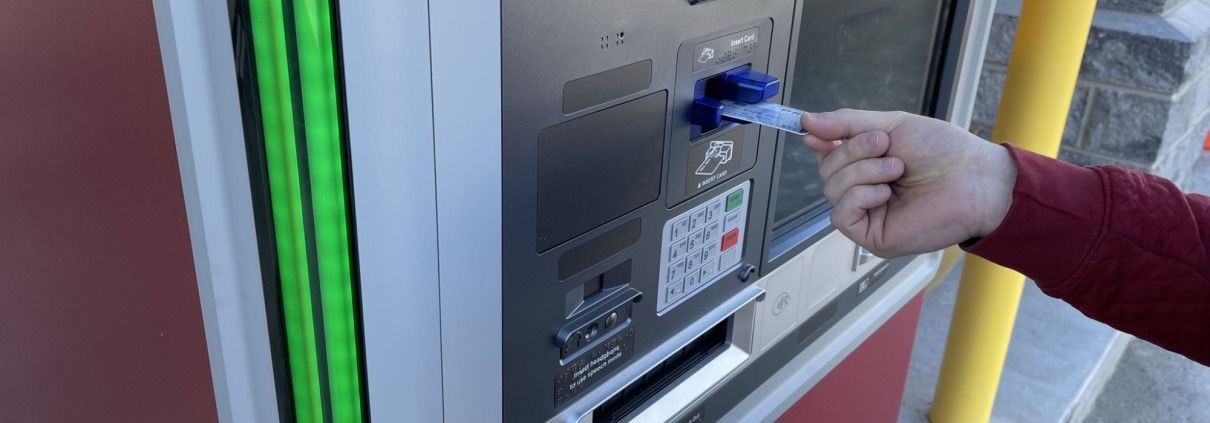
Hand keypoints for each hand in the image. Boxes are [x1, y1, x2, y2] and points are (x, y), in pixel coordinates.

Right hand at [799, 109, 1016, 257]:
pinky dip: (859, 197)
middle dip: (852, 152)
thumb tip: (806, 122)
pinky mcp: (872, 236)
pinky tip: (884, 192)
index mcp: (868, 163)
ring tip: (896, 169)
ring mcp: (868, 214)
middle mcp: (864, 189)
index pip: (828, 153)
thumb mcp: (891, 125)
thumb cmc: (945, 152)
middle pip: (826, 171)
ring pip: (831, 190)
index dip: (821, 142)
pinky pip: (841, 215)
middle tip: (885, 146)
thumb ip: (846, 123)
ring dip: (862, 172)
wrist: (974, 178)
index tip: (812, 130)